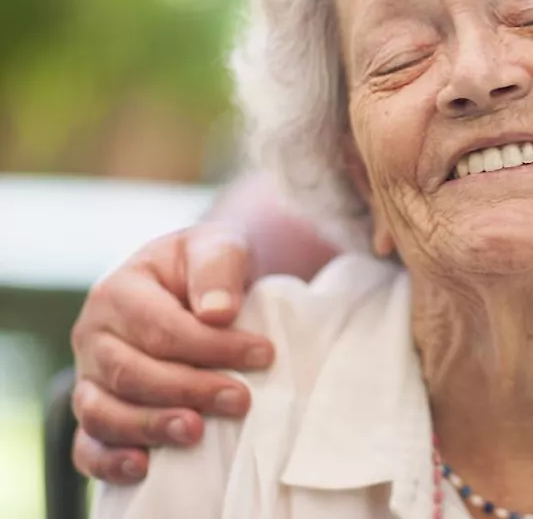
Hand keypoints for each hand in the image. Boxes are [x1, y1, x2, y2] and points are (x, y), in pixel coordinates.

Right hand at [69, 223, 274, 483]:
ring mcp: (89, 377)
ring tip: (195, 433)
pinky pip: (87, 445)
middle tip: (240, 400)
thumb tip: (218, 313)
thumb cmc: (207, 268)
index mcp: (117, 292)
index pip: (161, 329)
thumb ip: (218, 268)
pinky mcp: (97, 411)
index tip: (263, 354)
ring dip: (150, 427)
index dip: (212, 347)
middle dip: (188, 390)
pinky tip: (144, 467)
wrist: (200, 285)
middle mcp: (93, 336)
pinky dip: (109, 461)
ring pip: (102, 412)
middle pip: (130, 373)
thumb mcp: (218, 246)